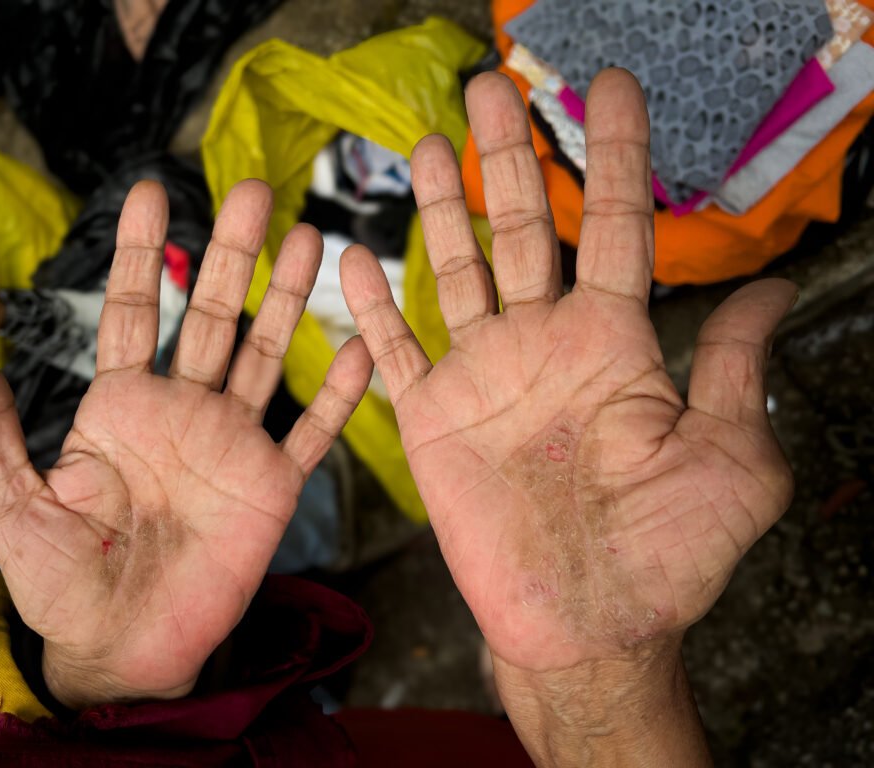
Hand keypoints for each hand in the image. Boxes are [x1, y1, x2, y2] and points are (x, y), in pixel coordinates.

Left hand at [0, 180, 371, 708]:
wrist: (120, 646)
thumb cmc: (59, 578)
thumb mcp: (11, 498)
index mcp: (123, 407)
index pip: (139, 312)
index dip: (146, 254)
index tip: (153, 192)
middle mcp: (185, 413)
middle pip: (216, 317)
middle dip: (235, 254)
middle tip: (256, 190)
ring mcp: (232, 445)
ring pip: (270, 357)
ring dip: (289, 300)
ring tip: (313, 240)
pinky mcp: (271, 488)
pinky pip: (311, 434)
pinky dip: (339, 397)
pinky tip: (360, 349)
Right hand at [341, 71, 793, 763]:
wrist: (586, 624)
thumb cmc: (667, 555)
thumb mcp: (731, 460)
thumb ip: (737, 370)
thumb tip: (775, 289)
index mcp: (616, 345)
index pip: (617, 226)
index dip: (612, 154)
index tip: (608, 88)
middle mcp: (545, 345)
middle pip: (523, 227)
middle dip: (507, 155)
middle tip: (489, 87)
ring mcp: (484, 376)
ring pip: (456, 270)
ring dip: (439, 208)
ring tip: (427, 144)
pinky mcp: (434, 418)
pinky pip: (397, 349)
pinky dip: (372, 305)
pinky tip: (354, 256)